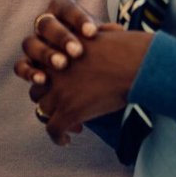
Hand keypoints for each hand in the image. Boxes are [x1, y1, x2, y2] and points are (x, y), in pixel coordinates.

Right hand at [12, 0, 100, 91]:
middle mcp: (45, 25)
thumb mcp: (105, 39)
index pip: (67, 8)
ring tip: (62, 65)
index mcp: (63, 11)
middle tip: (77, 52)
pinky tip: (43, 80)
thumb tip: (117, 32)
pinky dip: (29, 72)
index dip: (77, 19)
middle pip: (46, 24)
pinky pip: (20, 66)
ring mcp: (34, 44)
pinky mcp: (27, 65)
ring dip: (45, 54)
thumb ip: (108, 34)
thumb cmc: (99, 49)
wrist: (88, 70)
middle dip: (61, 37)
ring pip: (30, 44)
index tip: (92, 33)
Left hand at [27, 27, 151, 146]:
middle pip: (37, 88)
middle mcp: (51, 68)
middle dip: (50, 99)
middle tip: (67, 108)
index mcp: (56, 50)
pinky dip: (58, 138)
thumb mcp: (101, 33)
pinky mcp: (69, 110)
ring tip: (73, 125)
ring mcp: (58, 89)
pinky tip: (66, 142)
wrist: (138, 63)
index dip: (50, 79)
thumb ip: (89, 39)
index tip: (65, 88)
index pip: (39, 67)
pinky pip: (53, 129)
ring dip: (55, 117)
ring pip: (43, 110)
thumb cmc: (129, 47)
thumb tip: (102, 33)